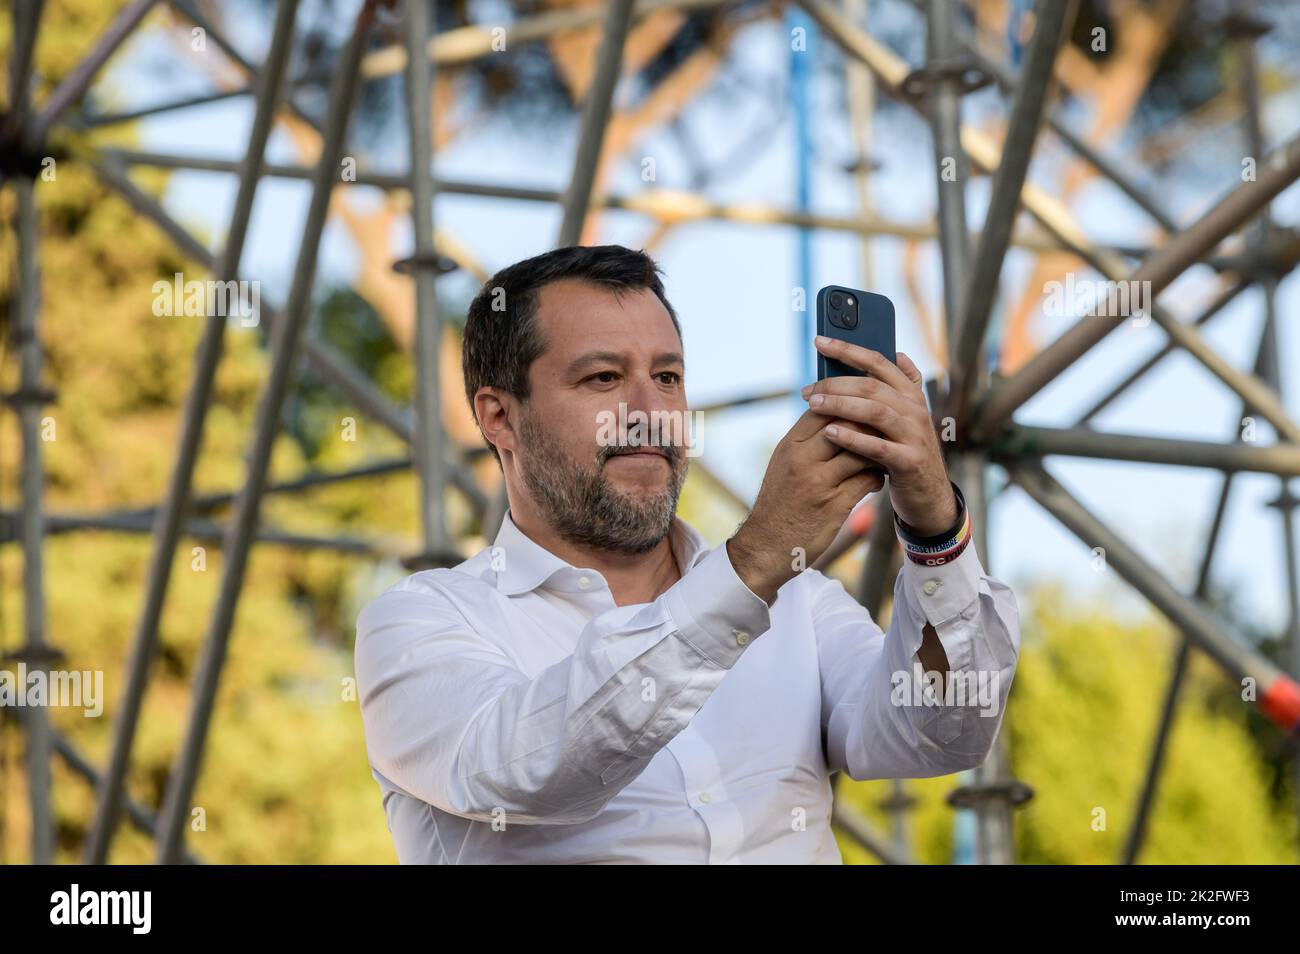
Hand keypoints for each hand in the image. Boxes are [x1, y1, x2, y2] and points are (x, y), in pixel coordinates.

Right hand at [727, 409, 883, 603]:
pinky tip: (875, 480)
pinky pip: (867, 481)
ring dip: (877, 452)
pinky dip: (876, 477)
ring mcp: (819, 483)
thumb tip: (836, 418)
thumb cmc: (779, 502)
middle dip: (868, 424)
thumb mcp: (783, 464)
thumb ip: (807, 441)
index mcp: (790, 446)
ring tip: (882, 456)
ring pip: (861, 451)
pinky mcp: (834, 506)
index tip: (863, 410)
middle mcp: (802, 460)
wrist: (766, 546)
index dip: (847, 406)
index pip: (823, 408)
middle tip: (883, 429)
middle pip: (846, 424)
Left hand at [802, 337, 957, 536]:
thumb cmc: (906, 453)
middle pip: (872, 386)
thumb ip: (899, 389)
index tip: (819, 341)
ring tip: (813, 405)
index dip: (848, 349)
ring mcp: (915, 435)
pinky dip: (852, 438)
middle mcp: (916, 410)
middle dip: (836, 383)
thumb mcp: (906, 418)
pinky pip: (878, 447)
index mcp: (910, 395)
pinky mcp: (910, 462)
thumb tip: (898, 354)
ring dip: (841, 405)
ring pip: (875, 411)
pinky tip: (829, 433)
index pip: (879, 362)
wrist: (929, 496)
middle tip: (807, 390)